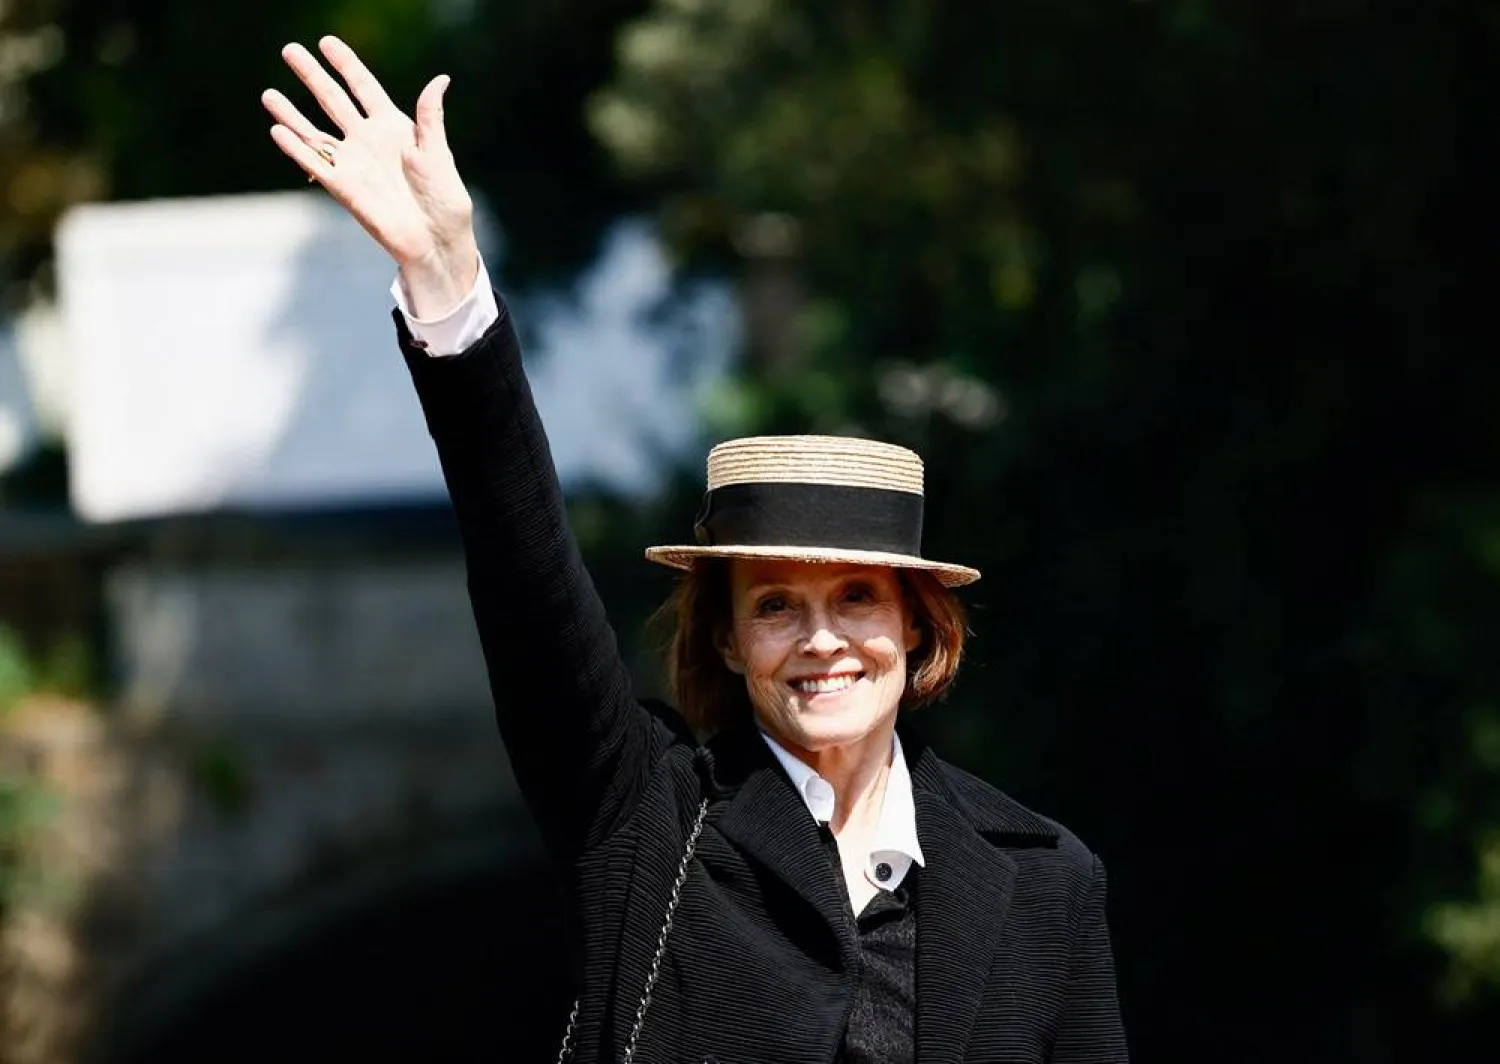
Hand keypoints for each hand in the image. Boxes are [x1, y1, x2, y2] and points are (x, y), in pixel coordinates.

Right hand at [262, 36, 479, 317]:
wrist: (436, 238)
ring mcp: (353, 163)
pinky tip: (277, 131)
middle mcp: (368, 140)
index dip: (346, 64)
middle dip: (312, 76)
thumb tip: (440, 80)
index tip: (327, 42)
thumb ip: (430, 116)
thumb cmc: (444, 197)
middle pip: (333, 101)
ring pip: (315, 132)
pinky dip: (296, 149)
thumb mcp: (437, 152)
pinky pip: (315, 164)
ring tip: (268, 94)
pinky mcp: (344, 188)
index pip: (364, 87)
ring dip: (291, 114)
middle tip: (290, 50)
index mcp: (393, 127)